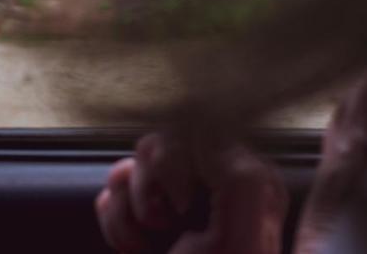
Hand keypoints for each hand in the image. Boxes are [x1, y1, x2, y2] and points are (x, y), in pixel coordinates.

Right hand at [95, 131, 287, 252]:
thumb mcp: (239, 241)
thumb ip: (236, 177)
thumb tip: (207, 125)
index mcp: (253, 185)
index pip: (207, 126)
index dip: (183, 156)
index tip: (183, 203)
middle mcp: (218, 189)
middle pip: (166, 138)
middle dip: (152, 179)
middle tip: (166, 221)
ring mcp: (179, 208)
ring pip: (134, 161)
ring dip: (129, 201)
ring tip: (147, 239)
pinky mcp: (146, 225)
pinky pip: (113, 191)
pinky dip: (114, 219)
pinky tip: (132, 247)